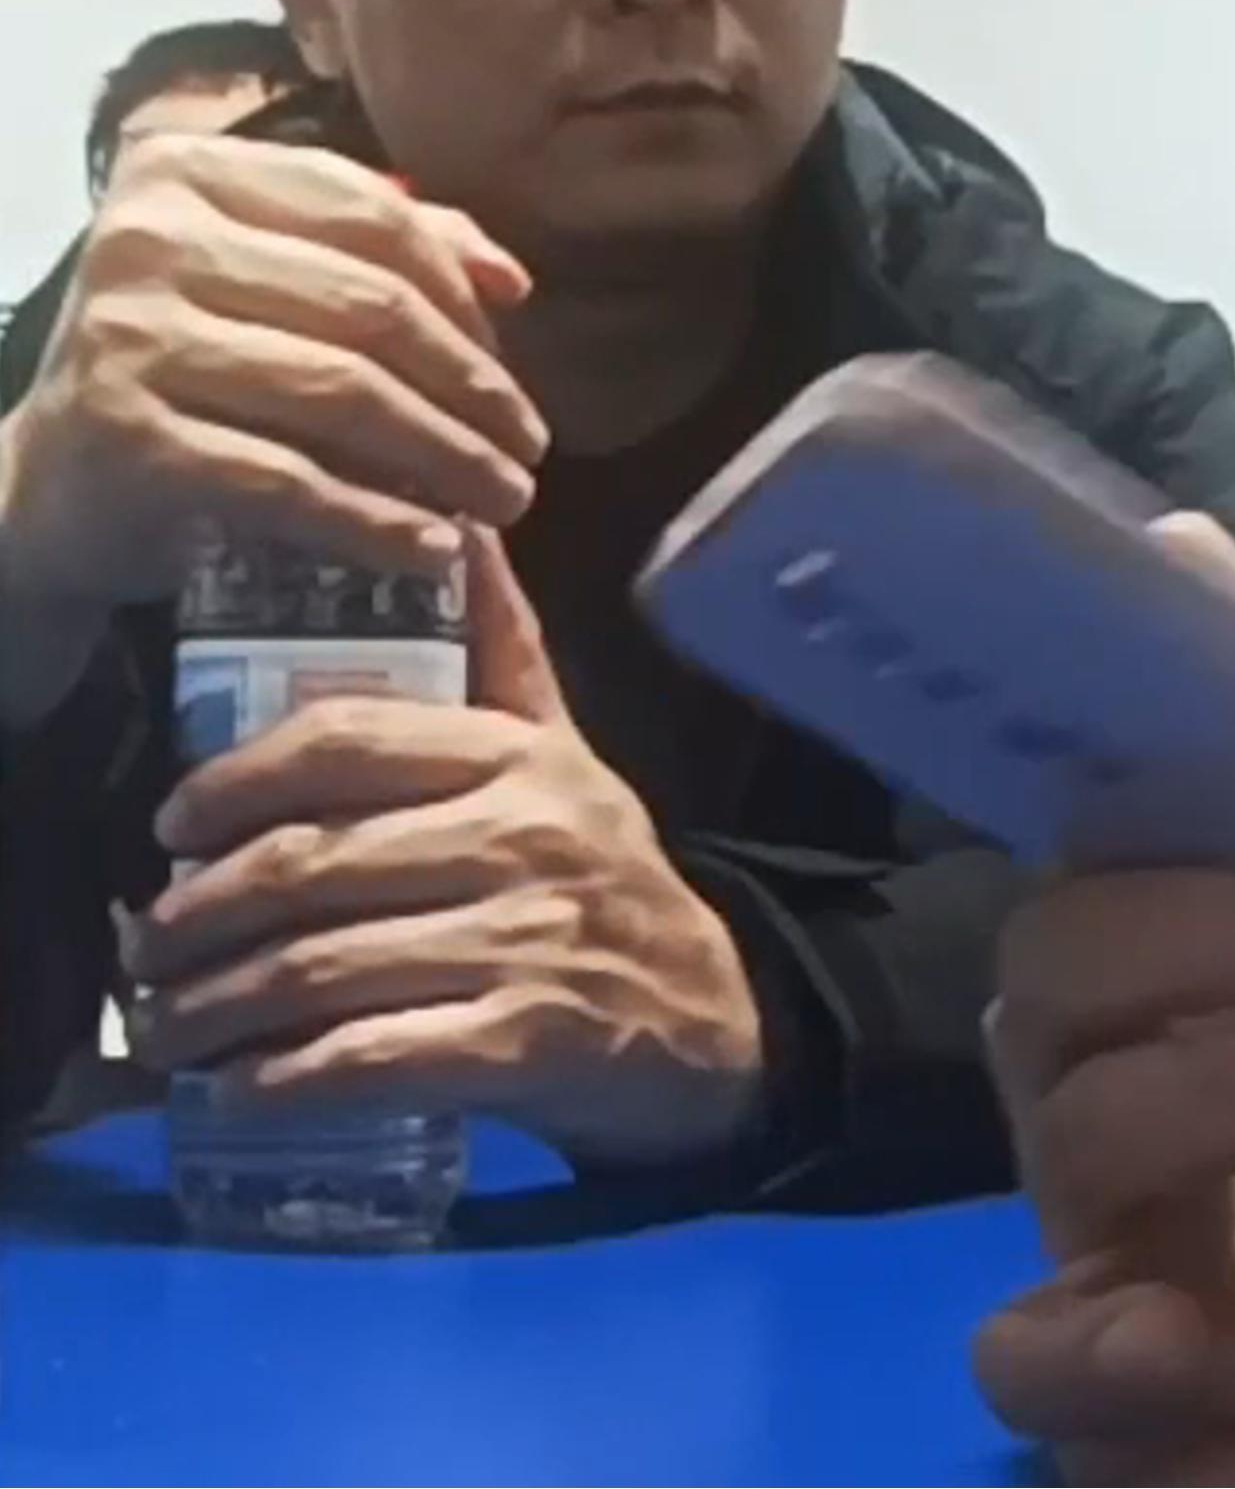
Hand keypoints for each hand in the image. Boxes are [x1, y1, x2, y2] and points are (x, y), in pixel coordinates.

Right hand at [0, 134, 547, 719]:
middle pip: (372, 309)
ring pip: (344, 394)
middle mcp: (148, 239)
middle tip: (530, 447)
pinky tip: (435, 549)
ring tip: (506, 500)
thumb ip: (382, 254)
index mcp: (187, 174)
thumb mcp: (268, 286)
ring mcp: (131, 337)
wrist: (56, 485)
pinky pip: (290, 482)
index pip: (372, 217)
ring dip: (447, 457)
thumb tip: (509, 278)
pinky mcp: (129, 438)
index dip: (462, 294)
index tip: (515, 361)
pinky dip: (377, 521)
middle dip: (474, 387)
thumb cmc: (186, 370)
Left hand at [125, 526, 765, 1164]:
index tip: (172, 826)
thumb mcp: (565, 754)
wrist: (711, 1015)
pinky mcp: (524, 1044)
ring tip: (168, 1023)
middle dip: (200, 912)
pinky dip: (290, 1076)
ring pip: (325, 967)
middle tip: (146, 944)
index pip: (346, 743)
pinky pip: (374, 1057)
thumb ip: (505, 652)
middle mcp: (526, 839)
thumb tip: (467, 526)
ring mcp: (527, 943)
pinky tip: (242, 1085)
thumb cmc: (607, 878)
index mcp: (520, 760)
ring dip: (219, 1005)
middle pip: (314, 863)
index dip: (235, 782)